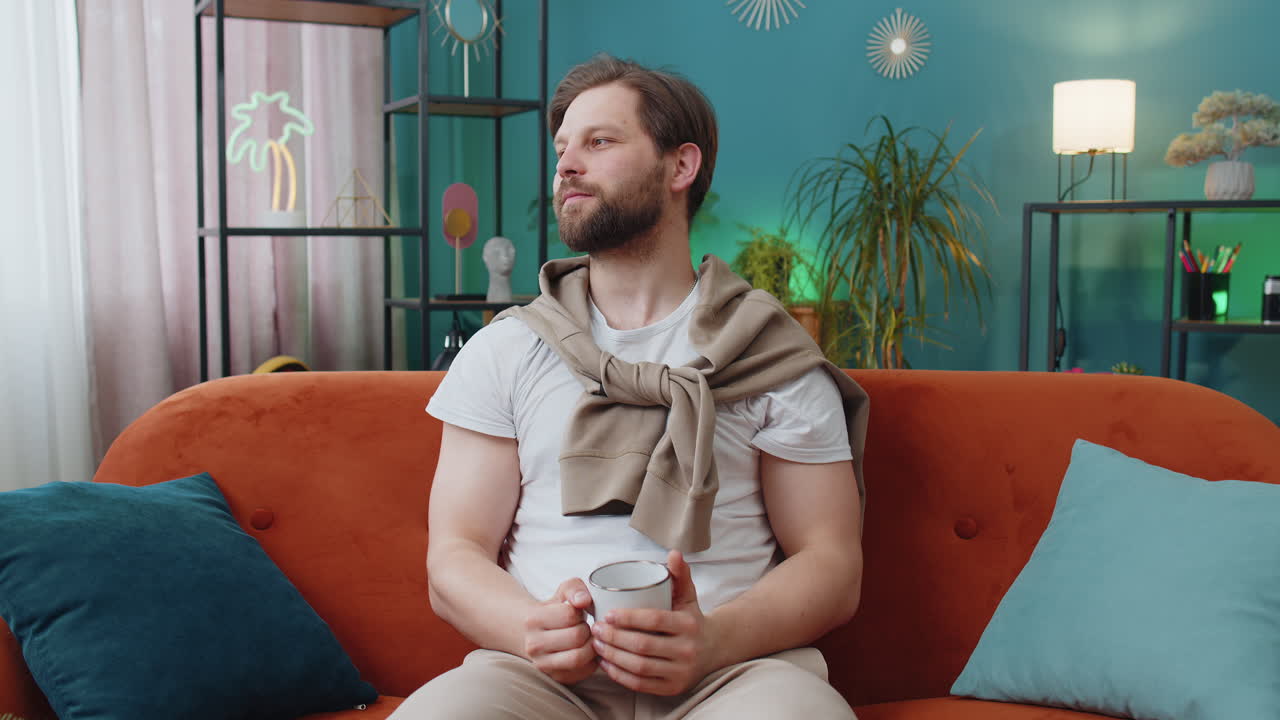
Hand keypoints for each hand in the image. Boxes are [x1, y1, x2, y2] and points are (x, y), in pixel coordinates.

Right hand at [524, 578, 597, 684]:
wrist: (536, 633)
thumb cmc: (555, 610)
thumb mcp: (563, 592)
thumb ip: (575, 588)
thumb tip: (583, 600)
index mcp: (533, 620)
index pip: (569, 615)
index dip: (580, 612)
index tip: (578, 613)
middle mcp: (533, 645)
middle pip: (576, 637)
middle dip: (587, 629)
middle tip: (585, 627)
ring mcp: (542, 664)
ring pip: (579, 658)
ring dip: (591, 646)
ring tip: (588, 638)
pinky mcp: (555, 677)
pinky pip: (583, 672)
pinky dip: (592, 661)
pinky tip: (587, 650)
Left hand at [590, 551, 717, 695]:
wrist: (713, 650)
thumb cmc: (691, 619)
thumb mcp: (688, 596)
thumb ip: (680, 574)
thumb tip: (673, 552)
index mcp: (689, 625)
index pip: (654, 620)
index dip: (628, 618)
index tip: (607, 614)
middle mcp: (688, 650)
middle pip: (643, 645)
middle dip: (614, 638)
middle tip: (595, 629)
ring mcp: (681, 672)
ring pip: (640, 666)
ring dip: (613, 656)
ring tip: (597, 644)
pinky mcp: (673, 689)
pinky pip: (641, 684)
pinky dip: (620, 675)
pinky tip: (606, 664)